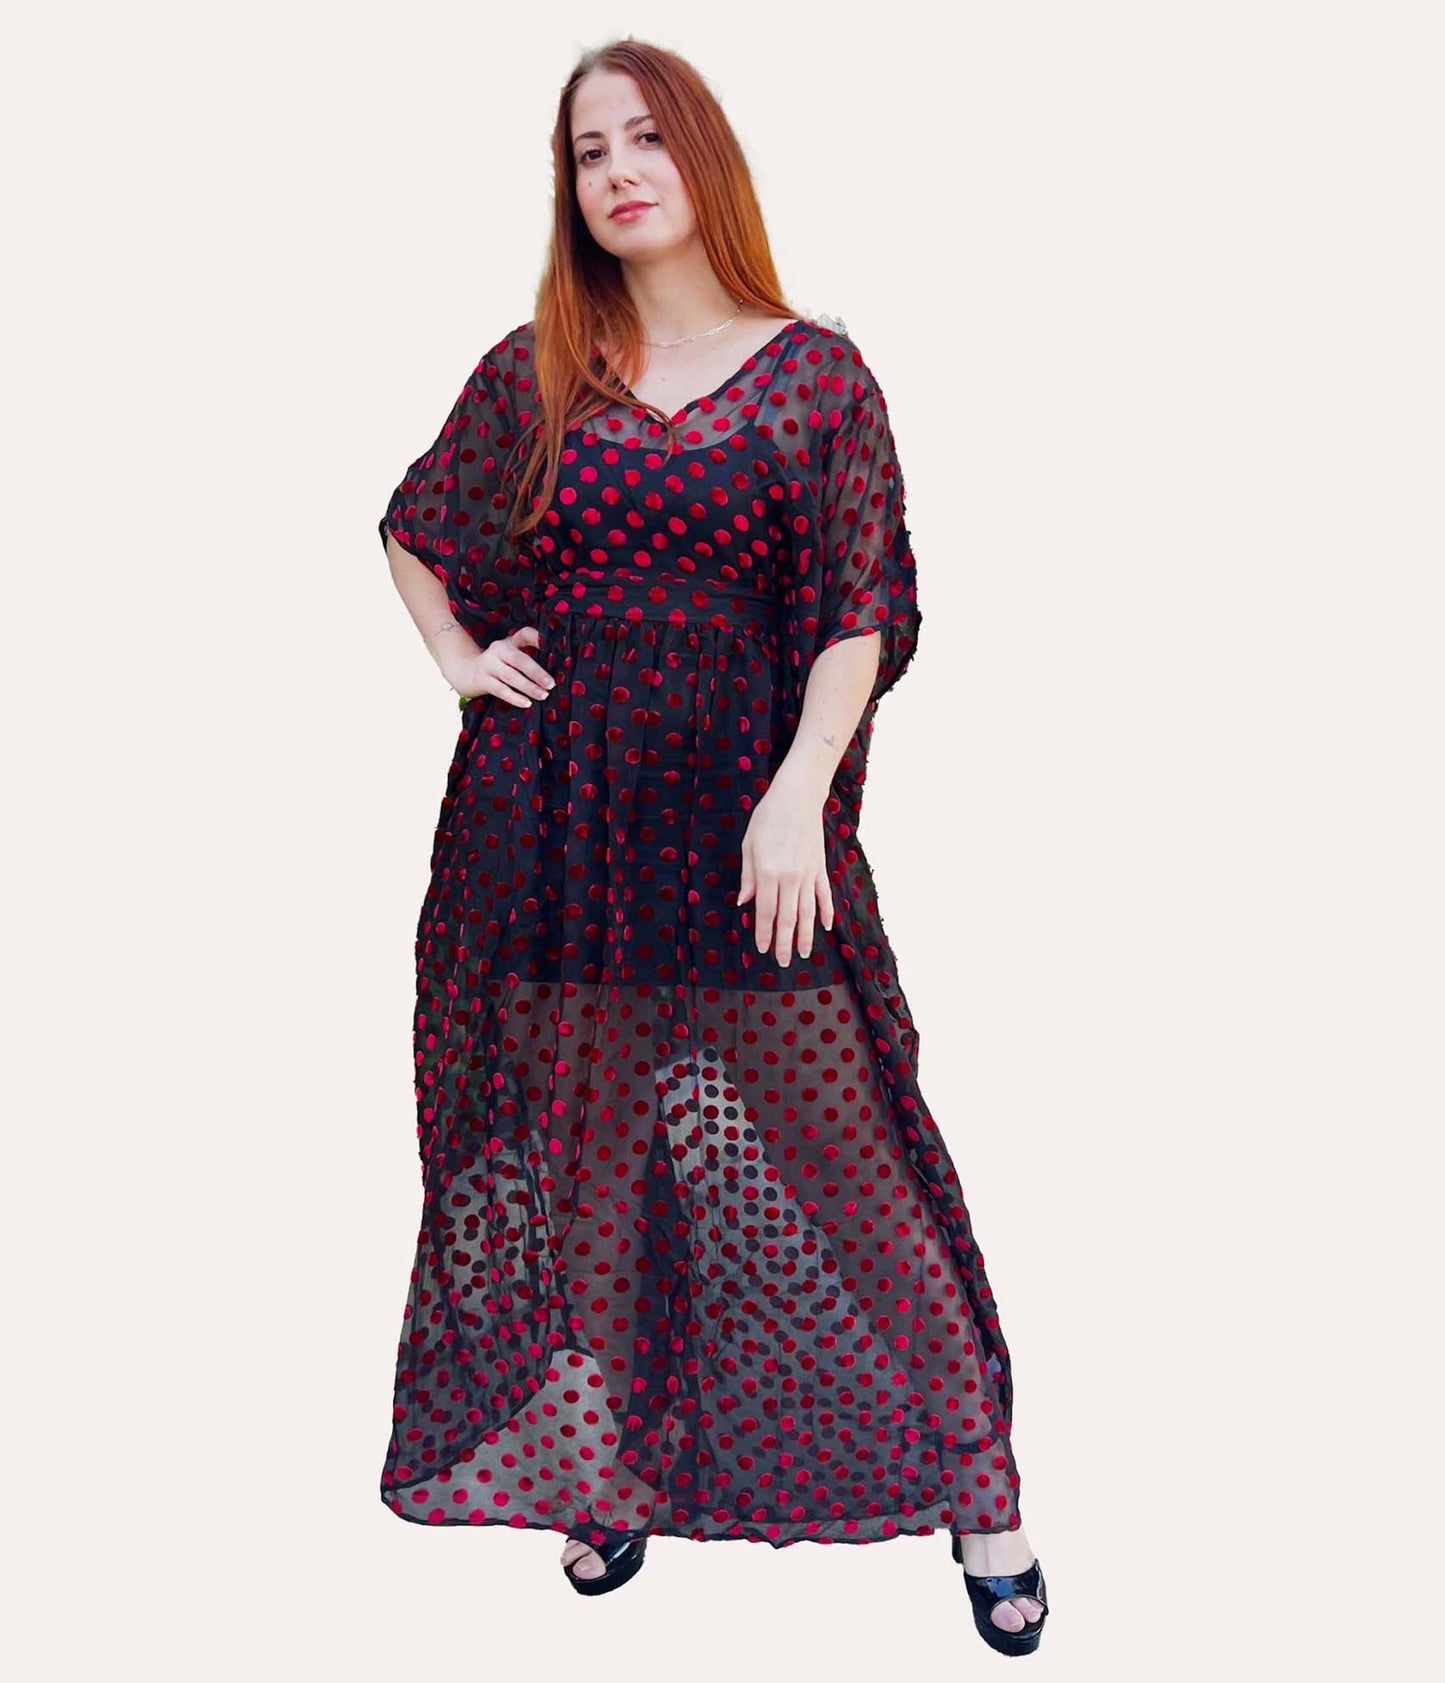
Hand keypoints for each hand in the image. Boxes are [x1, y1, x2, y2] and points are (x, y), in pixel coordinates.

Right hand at [446, 626, 554, 706]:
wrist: (465, 671)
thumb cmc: (497, 663)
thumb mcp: (510, 653)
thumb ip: (528, 653)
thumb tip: (556, 662)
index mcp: (508, 642)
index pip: (524, 635)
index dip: (537, 638)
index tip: (552, 646)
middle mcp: (498, 650)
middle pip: (519, 660)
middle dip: (537, 672)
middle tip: (551, 684)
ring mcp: (489, 665)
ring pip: (511, 676)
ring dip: (528, 687)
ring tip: (543, 695)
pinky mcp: (483, 681)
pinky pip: (500, 690)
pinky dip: (514, 697)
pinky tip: (526, 703)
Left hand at [737, 777, 834, 964]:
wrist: (797, 797)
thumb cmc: (767, 819)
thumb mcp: (749, 845)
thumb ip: (748, 876)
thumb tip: (744, 902)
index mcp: (768, 873)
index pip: (765, 912)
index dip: (763, 932)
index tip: (761, 949)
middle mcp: (790, 878)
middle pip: (787, 918)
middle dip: (784, 943)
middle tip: (783, 962)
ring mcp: (808, 874)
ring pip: (808, 912)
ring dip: (806, 935)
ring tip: (804, 953)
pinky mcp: (820, 868)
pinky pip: (824, 895)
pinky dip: (826, 912)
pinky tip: (826, 927)